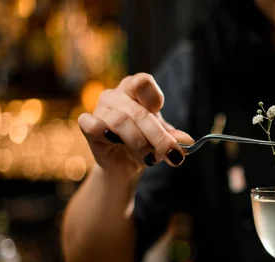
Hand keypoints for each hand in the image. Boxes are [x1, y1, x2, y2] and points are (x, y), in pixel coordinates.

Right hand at [78, 73, 193, 180]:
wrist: (124, 165)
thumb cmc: (145, 144)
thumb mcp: (163, 140)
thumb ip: (174, 138)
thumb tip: (187, 141)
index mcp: (136, 91)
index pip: (143, 82)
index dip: (154, 97)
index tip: (160, 113)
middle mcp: (116, 95)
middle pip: (139, 112)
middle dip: (159, 137)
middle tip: (174, 156)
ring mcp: (100, 109)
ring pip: (120, 122)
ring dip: (139, 144)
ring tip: (150, 160)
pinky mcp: (87, 125)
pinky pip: (92, 125)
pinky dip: (104, 133)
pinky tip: (115, 143)